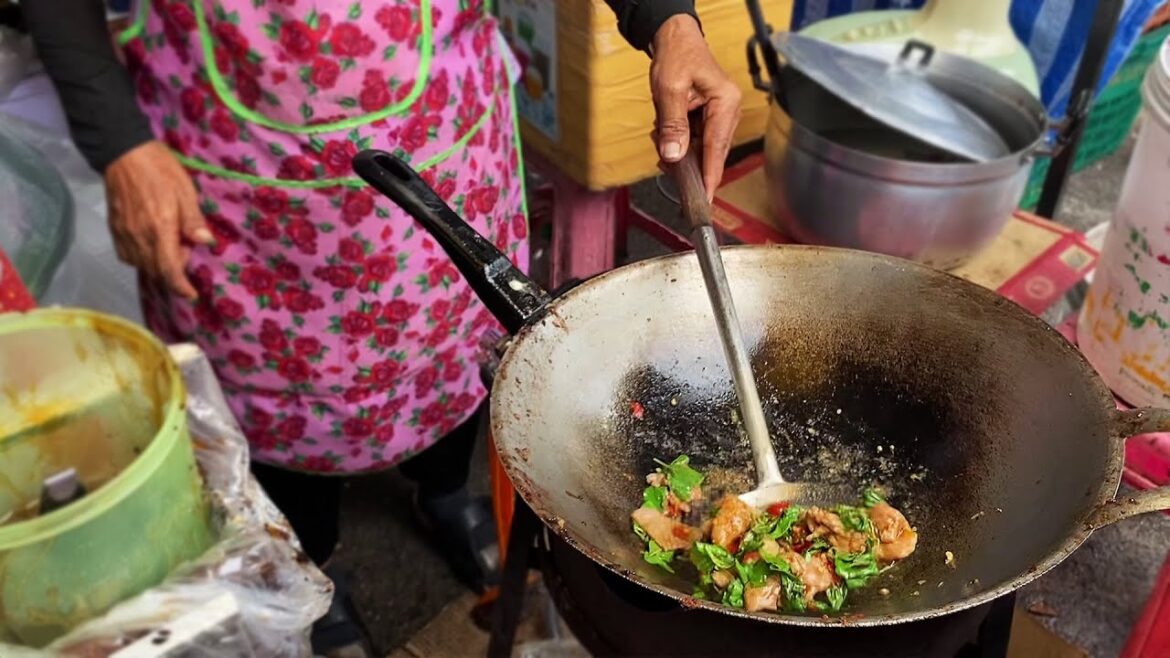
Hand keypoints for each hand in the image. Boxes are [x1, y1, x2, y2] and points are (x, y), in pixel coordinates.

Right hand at [104, 141, 212, 299]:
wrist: (123, 152)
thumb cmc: (160, 169)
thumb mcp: (186, 191)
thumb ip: (193, 220)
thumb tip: (205, 242)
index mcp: (160, 229)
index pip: (169, 270)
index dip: (180, 287)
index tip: (191, 294)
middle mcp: (139, 237)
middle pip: (155, 271)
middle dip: (174, 271)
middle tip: (185, 249)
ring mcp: (123, 234)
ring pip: (141, 265)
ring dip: (158, 265)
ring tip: (170, 244)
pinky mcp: (113, 230)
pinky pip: (127, 256)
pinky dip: (142, 258)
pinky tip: (151, 244)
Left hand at [650, 14, 741, 199]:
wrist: (675, 39)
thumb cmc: (677, 56)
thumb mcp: (669, 90)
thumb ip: (672, 125)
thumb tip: (674, 156)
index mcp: (726, 103)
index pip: (717, 148)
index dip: (710, 176)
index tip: (704, 199)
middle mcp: (728, 111)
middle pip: (710, 152)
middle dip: (687, 161)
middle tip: (665, 165)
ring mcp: (720, 115)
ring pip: (700, 148)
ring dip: (679, 148)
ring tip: (659, 135)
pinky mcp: (709, 117)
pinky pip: (695, 139)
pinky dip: (678, 140)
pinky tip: (664, 132)